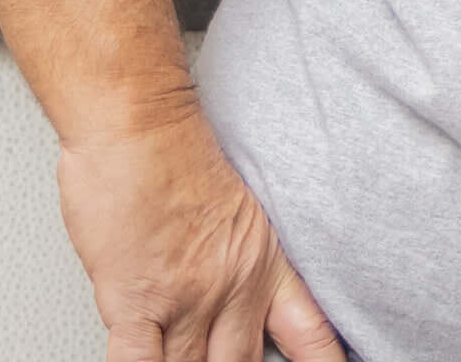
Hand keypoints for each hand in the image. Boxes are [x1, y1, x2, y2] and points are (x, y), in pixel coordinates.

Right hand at [54, 105, 343, 361]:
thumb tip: (220, 289)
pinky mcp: (136, 302)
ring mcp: (186, 299)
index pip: (310, 331)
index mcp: (264, 262)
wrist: (142, 123)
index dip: (324, 361)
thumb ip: (241, 253)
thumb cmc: (179, 150)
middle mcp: (233, 287)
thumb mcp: (241, 204)